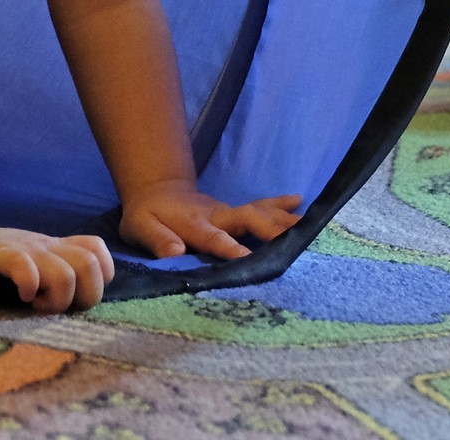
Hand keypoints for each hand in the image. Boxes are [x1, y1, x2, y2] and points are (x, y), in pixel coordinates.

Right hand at [0, 226, 113, 312]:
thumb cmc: (2, 262)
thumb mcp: (37, 259)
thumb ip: (61, 268)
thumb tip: (86, 298)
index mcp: (58, 248)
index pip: (97, 251)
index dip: (99, 277)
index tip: (78, 294)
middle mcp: (47, 247)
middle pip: (90, 265)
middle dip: (82, 296)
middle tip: (58, 306)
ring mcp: (27, 250)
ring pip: (66, 275)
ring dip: (56, 300)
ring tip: (36, 305)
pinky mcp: (3, 256)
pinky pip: (28, 271)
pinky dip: (29, 287)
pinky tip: (21, 296)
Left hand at [120, 181, 302, 260]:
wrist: (156, 191)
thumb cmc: (147, 215)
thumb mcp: (140, 228)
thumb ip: (157, 240)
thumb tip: (175, 253)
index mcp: (194, 225)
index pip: (215, 238)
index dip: (230, 248)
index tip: (248, 258)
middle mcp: (217, 216)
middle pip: (247, 219)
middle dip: (270, 228)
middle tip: (296, 238)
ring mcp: (228, 212)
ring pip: (258, 212)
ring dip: (283, 218)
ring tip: (309, 223)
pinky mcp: (235, 212)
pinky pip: (260, 207)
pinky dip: (279, 205)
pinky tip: (300, 201)